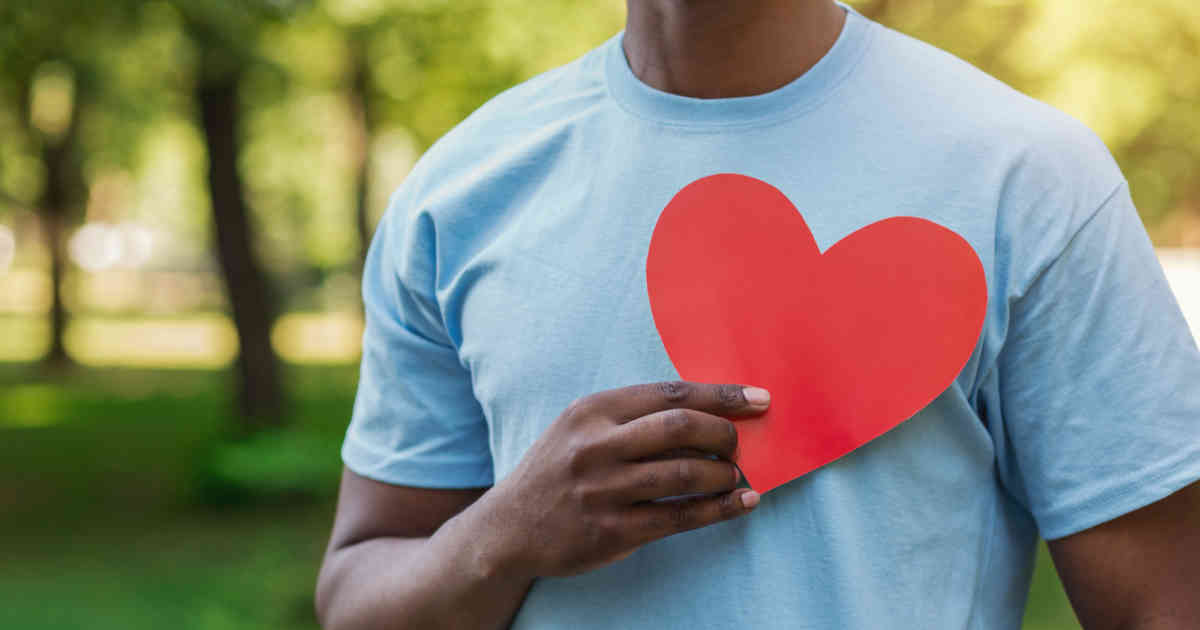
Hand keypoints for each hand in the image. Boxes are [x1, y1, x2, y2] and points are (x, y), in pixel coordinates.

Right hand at [479, 381, 768, 578]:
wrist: (509, 528)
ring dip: (725, 474)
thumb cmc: (558, 470)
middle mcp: (596, 446)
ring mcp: (603, 490)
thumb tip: (708, 412)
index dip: (721, 395)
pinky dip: (719, 509)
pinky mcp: (611, 531)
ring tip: (737, 475)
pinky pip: (680, 517)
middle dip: (724, 433)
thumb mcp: (580, 428)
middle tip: (739, 444)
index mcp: (592, 411)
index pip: (670, 393)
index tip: (758, 399)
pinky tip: (742, 503)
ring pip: (685, 473)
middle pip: (680, 427)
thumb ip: (631, 417)